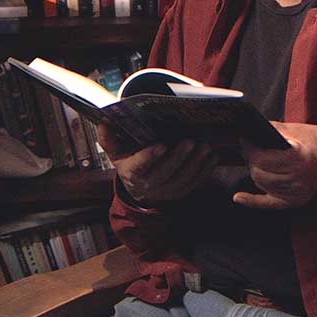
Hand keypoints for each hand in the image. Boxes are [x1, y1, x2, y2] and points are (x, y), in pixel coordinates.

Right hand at [97, 124, 217, 204]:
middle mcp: (149, 186)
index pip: (140, 166)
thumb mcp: (116, 153)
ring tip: (205, 147)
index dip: (150, 157)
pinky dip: (204, 171)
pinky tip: (212, 157)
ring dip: (195, 163)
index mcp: (132, 173)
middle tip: (191, 141)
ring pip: (183, 179)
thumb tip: (103, 123)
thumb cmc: (129, 162)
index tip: (161, 145)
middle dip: (179, 158)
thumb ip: (109, 139)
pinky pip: (194, 183)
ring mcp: (166, 192)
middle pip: (165, 173)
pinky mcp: (180, 193)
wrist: (140, 189)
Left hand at [234, 121, 316, 209]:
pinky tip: (239, 197)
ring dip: (255, 171)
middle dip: (250, 158)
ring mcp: (296, 192)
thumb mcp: (295, 130)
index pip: (264, 158)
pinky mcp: (293, 201)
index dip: (250, 149)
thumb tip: (250, 130)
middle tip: (248, 148)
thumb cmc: (314, 141)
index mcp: (300, 158)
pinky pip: (267, 204)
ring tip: (256, 159)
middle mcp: (299, 178)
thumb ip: (273, 130)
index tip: (245, 140)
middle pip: (260, 172)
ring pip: (261, 184)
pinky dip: (251, 201)